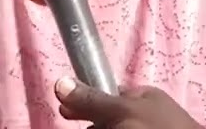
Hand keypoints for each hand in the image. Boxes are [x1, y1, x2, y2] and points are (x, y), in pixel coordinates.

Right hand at [54, 77, 203, 128]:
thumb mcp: (123, 113)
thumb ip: (93, 101)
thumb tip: (60, 82)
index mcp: (145, 98)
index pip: (108, 95)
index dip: (84, 102)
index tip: (64, 111)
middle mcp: (145, 117)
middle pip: (107, 118)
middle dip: (90, 123)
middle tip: (74, 126)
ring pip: (115, 127)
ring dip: (97, 128)